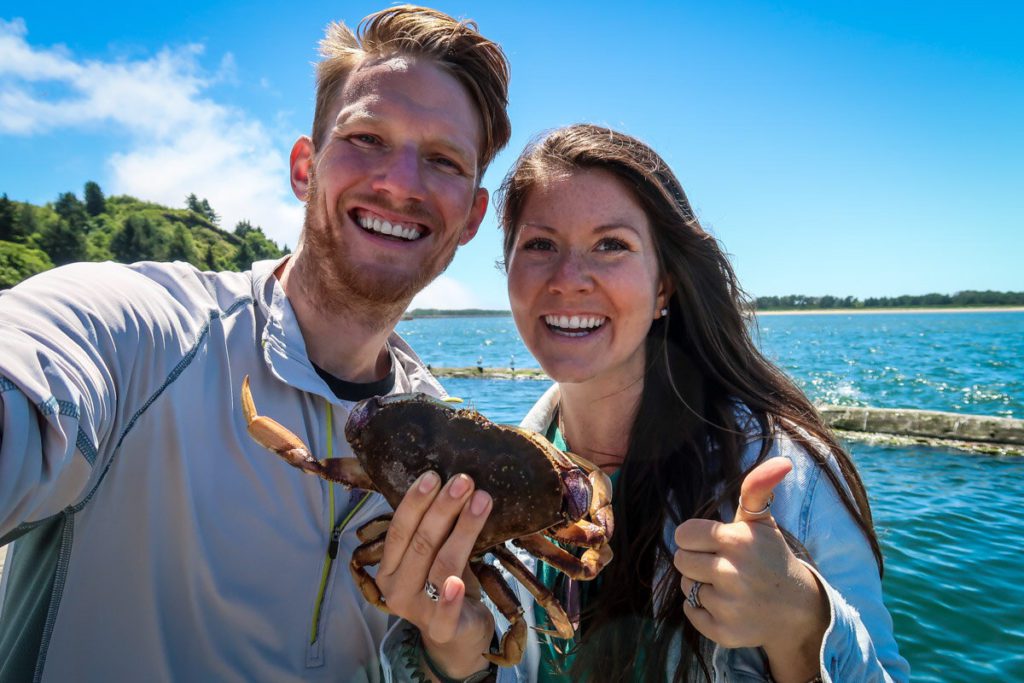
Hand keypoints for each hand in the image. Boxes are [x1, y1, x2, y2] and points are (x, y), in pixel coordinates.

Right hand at [374, 471, 495, 677]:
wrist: (460, 635)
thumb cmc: (447, 584)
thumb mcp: (438, 553)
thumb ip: (438, 529)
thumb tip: (454, 481)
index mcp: (388, 568)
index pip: (399, 529)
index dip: (415, 502)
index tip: (434, 475)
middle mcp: (395, 590)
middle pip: (420, 543)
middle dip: (443, 508)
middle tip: (464, 480)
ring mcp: (416, 611)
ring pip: (441, 565)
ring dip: (463, 530)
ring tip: (482, 500)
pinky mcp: (441, 630)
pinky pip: (444, 614)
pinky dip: (449, 599)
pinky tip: (457, 583)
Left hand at [673, 457, 828, 682]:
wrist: (797, 610)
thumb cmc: (771, 557)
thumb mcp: (763, 522)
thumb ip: (757, 489)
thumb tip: (782, 460)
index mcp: (737, 542)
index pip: (683, 534)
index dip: (694, 537)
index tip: (711, 542)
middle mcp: (732, 574)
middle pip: (680, 561)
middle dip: (695, 560)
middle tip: (719, 564)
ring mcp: (729, 606)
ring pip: (686, 587)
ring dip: (701, 585)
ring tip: (728, 585)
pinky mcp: (725, 633)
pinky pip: (691, 613)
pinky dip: (702, 610)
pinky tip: (726, 605)